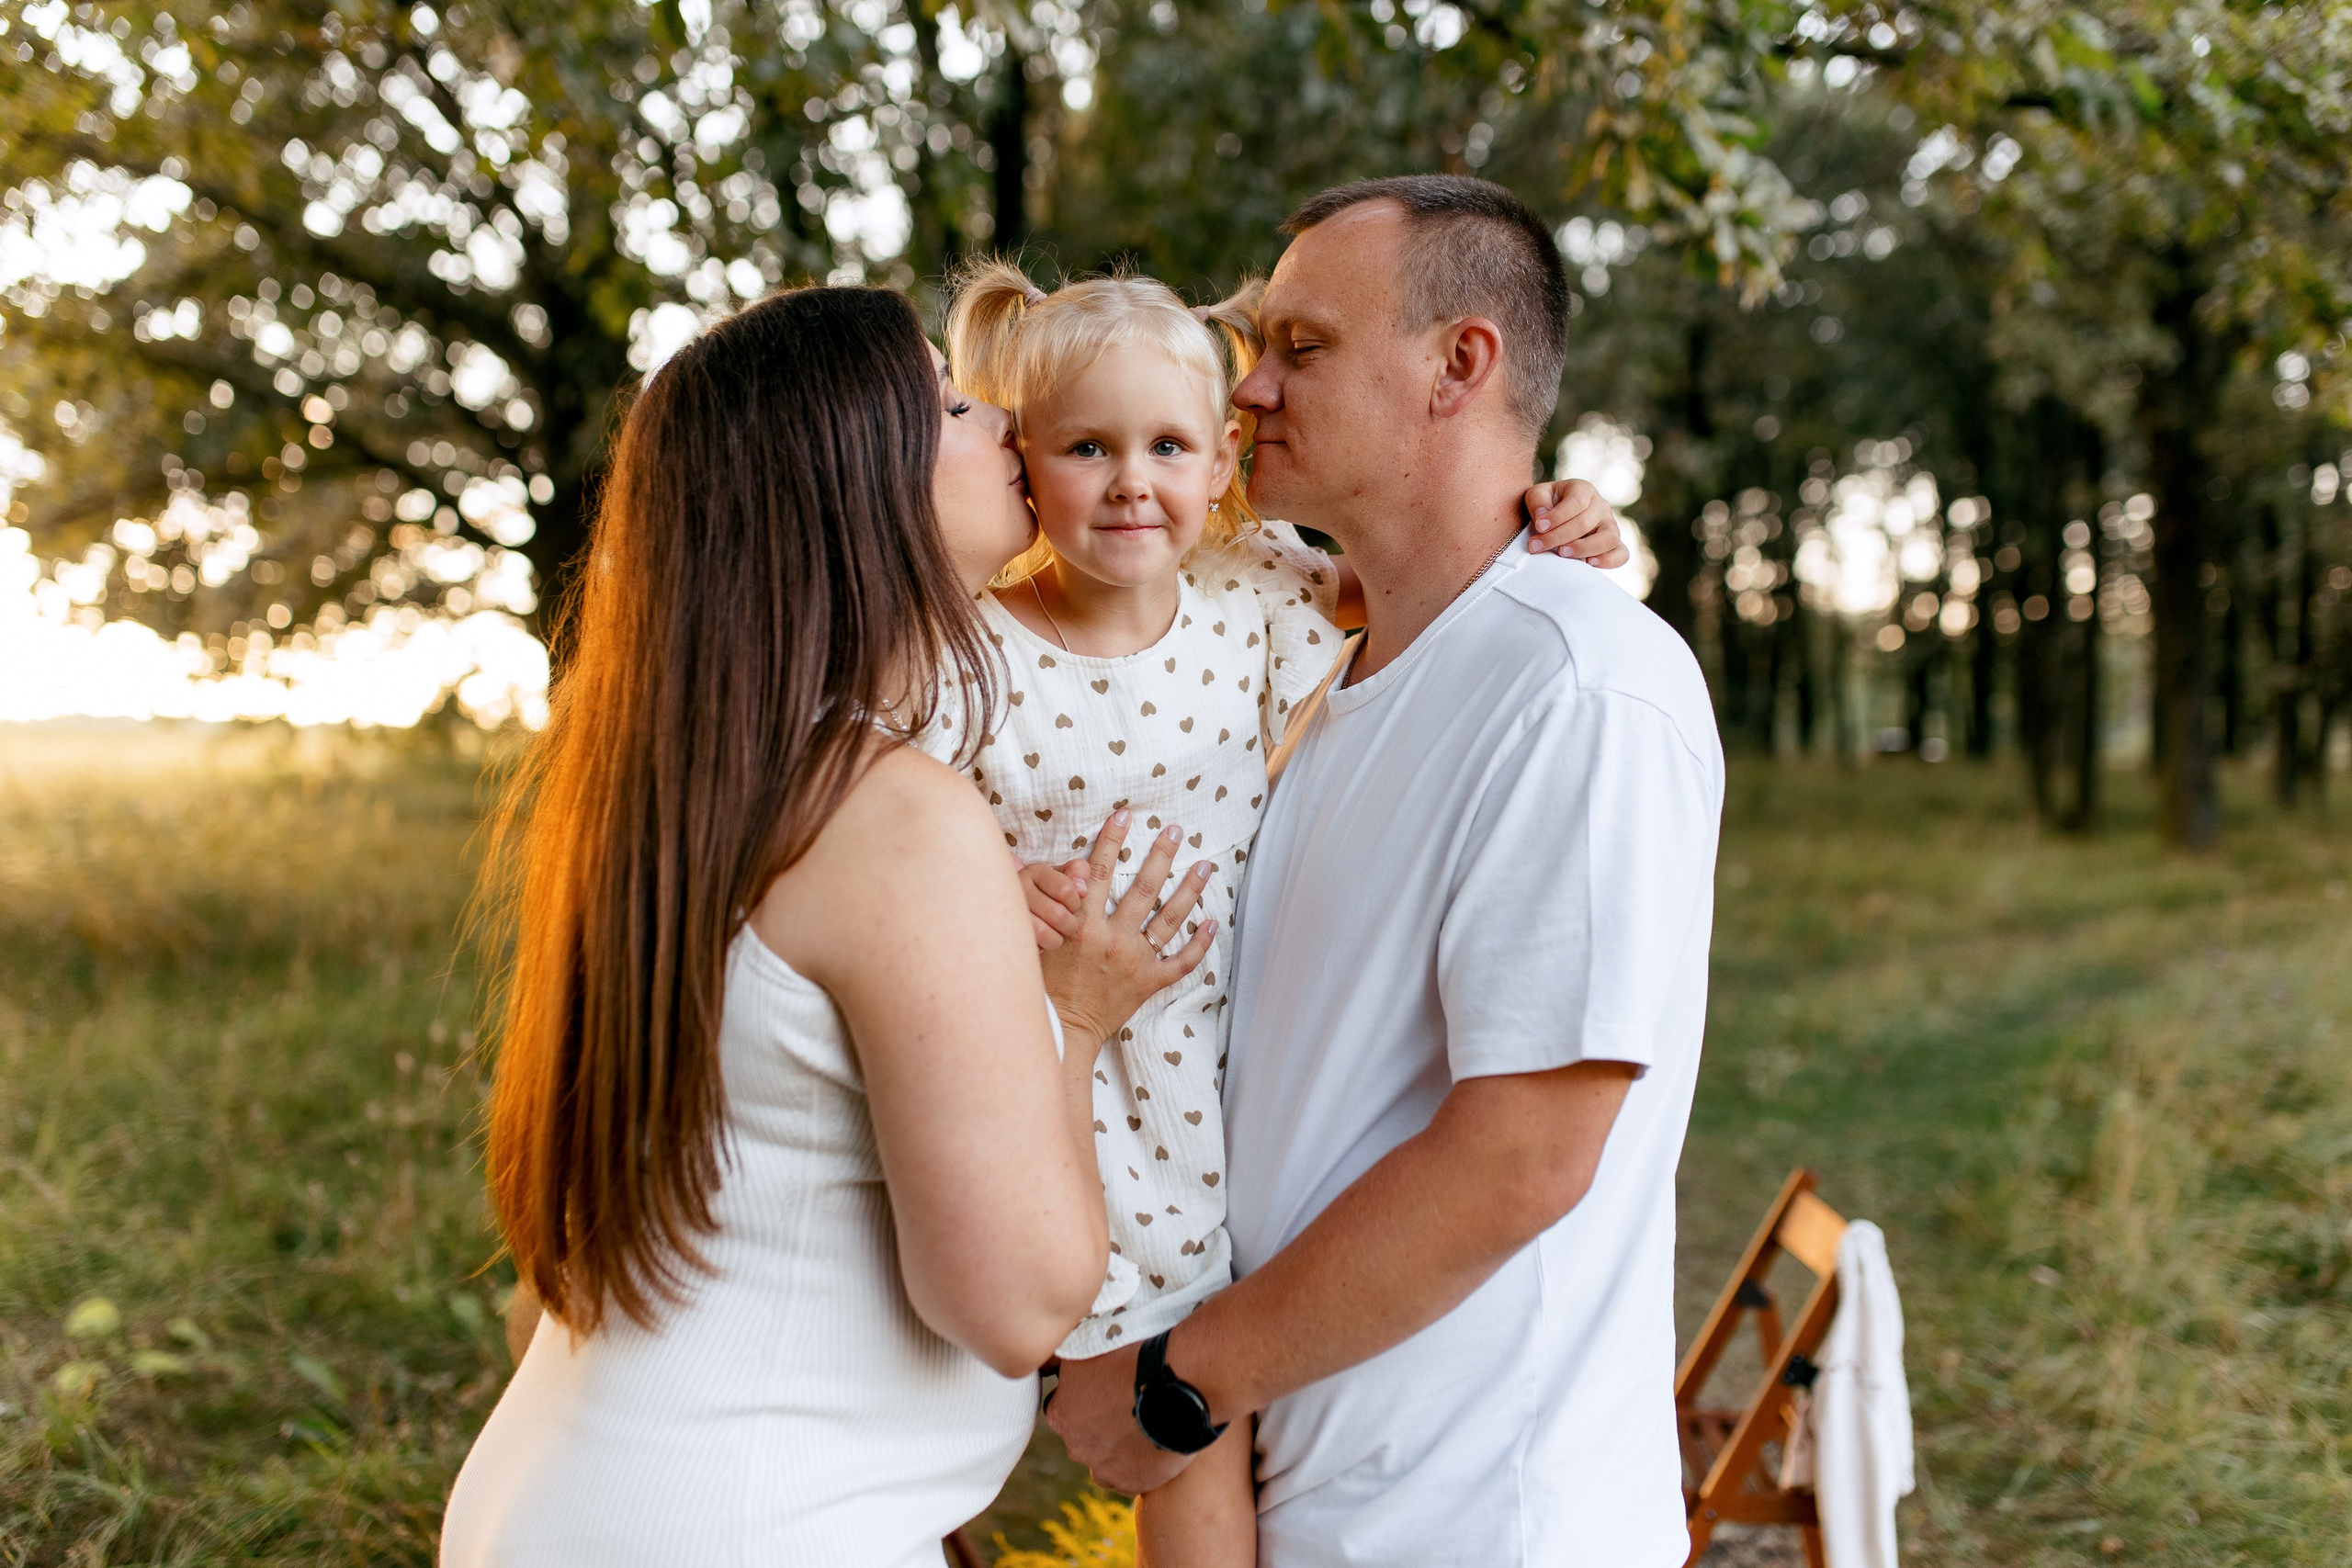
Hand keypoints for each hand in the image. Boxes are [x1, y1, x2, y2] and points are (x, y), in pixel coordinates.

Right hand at [1017, 857, 1090, 950]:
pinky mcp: (1004, 931)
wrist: (1012, 914)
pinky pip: (1031, 946)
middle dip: (1069, 925)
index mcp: (1035, 871)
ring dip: (1056, 939)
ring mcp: (1008, 909)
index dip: (1075, 903)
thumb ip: (1079, 872)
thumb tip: (1082, 890)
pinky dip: (1040, 948)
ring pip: (1043, 933)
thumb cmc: (1049, 895)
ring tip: (1055, 935)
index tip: (1072, 906)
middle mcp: (1017, 887)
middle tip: (1066, 925)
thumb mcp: (1065, 878)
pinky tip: (1040, 943)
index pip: (1065, 890)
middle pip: (1058, 914)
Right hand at [1037, 810, 1217, 1045]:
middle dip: (1161, 854)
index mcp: (1082, 925)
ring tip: (1205, 866)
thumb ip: (1057, 906)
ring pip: (1170, 919)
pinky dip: (1200, 943)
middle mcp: (1112, 939)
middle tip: (1176, 830)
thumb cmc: (1046, 983)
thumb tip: (1071, 870)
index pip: (1097, 872)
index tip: (1125, 815)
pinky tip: (1213, 923)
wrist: (1064, 1028)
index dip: (1111, 840)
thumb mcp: (1040, 940)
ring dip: (1189, 890)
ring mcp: (1135, 962)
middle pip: (1143, 887)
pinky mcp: (1149, 983)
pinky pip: (1182, 962)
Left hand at [1045, 1341, 1194, 1494]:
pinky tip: (1153, 1443)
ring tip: (1142, 1426)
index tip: (1104, 1386)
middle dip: (1099, 1423)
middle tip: (1126, 1402)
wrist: (1175, 1386)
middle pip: (1083, 1436)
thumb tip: (1049, 1363)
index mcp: (1060, 1414)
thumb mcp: (1084, 1347)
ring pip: (1104, 1461)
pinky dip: (1138, 1465)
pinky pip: (1130, 1478)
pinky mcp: (1132, 1483)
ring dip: (1117, 1448)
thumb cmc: (1132, 1359)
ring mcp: (1104, 1468)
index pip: (1062, 1407)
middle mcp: (1075, 1446)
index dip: (1083, 1396)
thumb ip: (1061, 1362)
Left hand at [1525, 478, 1630, 567]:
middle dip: (1558, 536)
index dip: (1557, 516)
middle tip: (1537, 546)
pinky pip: (1621, 554)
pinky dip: (1609, 560)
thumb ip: (1537, 501)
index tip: (1538, 527)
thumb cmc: (1546, 505)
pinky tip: (1588, 563)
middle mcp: (1601, 506)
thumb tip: (1542, 517)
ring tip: (1561, 553)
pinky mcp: (1613, 544)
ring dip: (1583, 548)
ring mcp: (1610, 525)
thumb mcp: (1537, 496)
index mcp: (1583, 490)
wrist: (1556, 517)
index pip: (1576, 502)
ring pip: (1608, 538)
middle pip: (1585, 522)